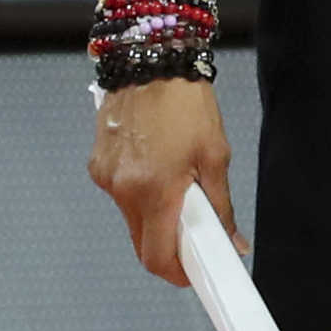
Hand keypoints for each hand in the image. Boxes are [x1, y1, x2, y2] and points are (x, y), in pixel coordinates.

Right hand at [90, 76, 239, 288]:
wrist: (150, 57)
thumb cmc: (186, 101)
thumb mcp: (215, 155)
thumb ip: (220, 206)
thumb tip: (233, 242)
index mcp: (154, 191)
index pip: (156, 258)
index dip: (177, 273)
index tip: (195, 272)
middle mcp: (122, 190)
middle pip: (141, 243)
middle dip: (167, 246)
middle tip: (193, 232)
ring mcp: (105, 176)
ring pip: (131, 218)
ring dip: (154, 216)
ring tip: (176, 185)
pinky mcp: (97, 162)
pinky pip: (120, 193)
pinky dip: (138, 192)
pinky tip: (155, 164)